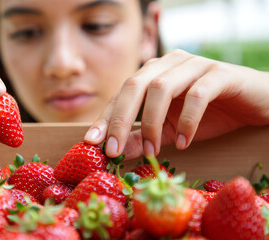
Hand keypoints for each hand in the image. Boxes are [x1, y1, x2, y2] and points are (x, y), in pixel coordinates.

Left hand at [84, 49, 268, 159]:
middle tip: (113, 150)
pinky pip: (196, 95)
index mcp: (153, 73)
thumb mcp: (168, 131)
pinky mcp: (220, 74)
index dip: (106, 117)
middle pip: (134, 85)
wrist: (254, 104)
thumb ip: (141, 138)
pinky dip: (186, 121)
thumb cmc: (209, 114)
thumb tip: (113, 152)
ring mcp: (194, 65)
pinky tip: (183, 142)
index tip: (92, 142)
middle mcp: (169, 64)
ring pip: (161, 88)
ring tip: (152, 151)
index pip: (122, 93)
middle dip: (119, 119)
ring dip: (152, 123)